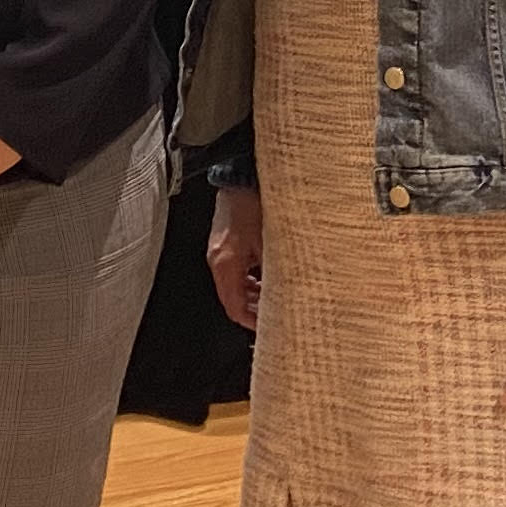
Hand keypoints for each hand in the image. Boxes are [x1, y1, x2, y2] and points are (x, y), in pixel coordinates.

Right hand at [207, 185, 264, 329]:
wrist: (241, 177)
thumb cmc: (255, 204)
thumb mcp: (272, 243)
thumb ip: (276, 272)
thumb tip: (288, 296)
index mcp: (225, 263)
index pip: (235, 307)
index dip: (252, 323)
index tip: (271, 329)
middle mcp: (217, 260)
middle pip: (233, 300)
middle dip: (255, 312)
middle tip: (277, 317)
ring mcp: (218, 252)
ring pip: (234, 288)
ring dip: (253, 297)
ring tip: (277, 299)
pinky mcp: (224, 244)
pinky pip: (234, 273)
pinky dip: (249, 281)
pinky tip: (267, 279)